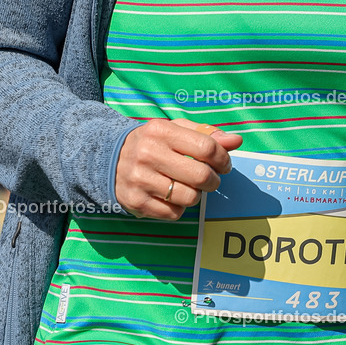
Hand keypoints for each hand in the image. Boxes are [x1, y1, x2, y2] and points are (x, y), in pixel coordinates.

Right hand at [115, 118, 242, 219]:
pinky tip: (171, 196)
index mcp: (161, 131)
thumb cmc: (152, 143)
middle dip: (214, 181)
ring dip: (196, 195)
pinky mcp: (136, 202)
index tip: (224, 164)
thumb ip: (207, 134)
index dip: (223, 158)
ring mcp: (140, 180)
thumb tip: (236, 141)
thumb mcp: (176, 130)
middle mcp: (148, 154)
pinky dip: (179, 208)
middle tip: (211, 179)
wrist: (108, 158)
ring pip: (190, 197)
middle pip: (201, 176)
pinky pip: (174, 214)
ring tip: (188, 186)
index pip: (206, 147)